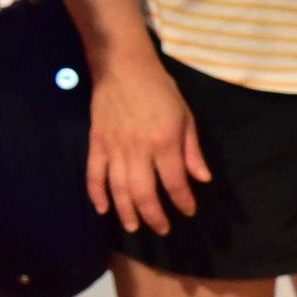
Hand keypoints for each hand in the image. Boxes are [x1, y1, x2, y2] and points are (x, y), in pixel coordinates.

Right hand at [87, 51, 210, 235]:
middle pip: (144, 192)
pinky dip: (97, 194)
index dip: (183, 201)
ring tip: (134, 227)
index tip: (189, 212)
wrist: (123, 68)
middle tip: (162, 229)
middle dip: (154, 215)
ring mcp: (114, 148)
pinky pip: (94, 174)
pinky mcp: (96, 144)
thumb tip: (202, 179)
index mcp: (165, 142)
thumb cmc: (160, 91)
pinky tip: (104, 209)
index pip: (175, 182)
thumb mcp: (186, 117)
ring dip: (126, 212)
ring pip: (118, 189)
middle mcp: (138, 149)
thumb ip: (192, 150)